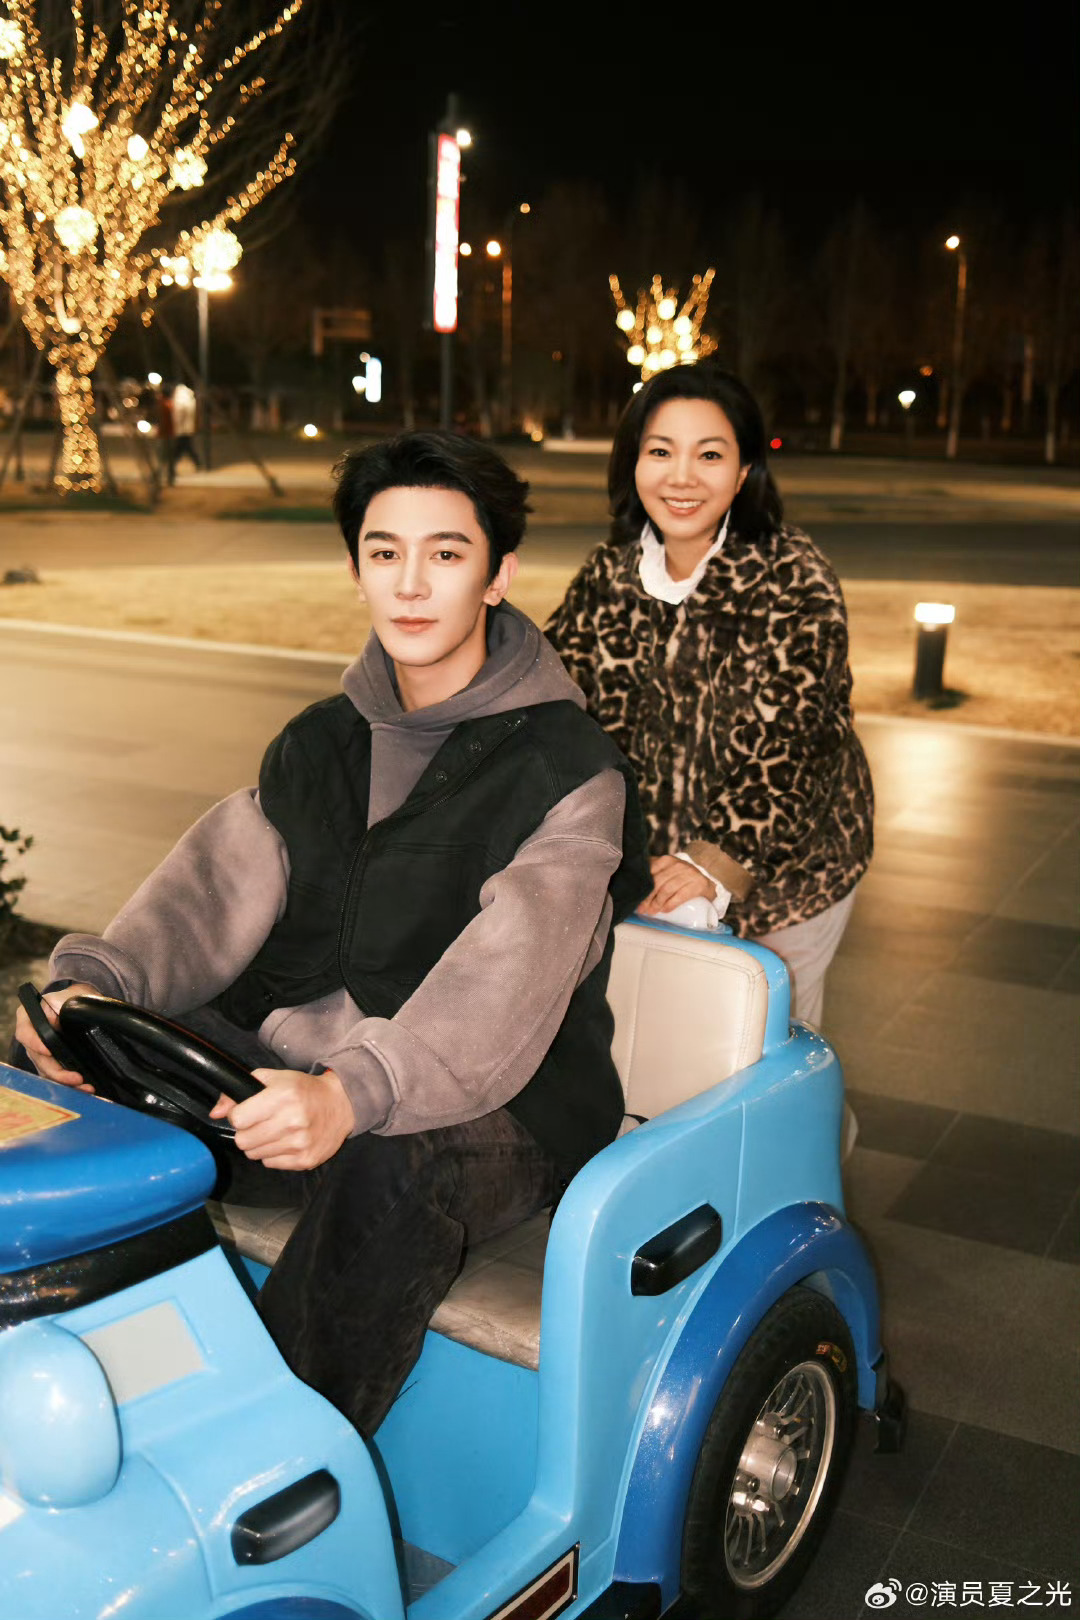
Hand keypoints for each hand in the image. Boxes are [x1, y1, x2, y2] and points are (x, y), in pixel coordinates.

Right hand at [14, 983, 101, 1089]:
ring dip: (66, 1082)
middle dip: (57, 1072)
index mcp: (27, 1020)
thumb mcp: (64, 998)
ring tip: (85, 1087)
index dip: (35, 1043)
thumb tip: (59, 1020)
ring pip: (48, 1072)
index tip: (49, 1050)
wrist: (77, 1005)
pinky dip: (70, 1084)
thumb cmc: (69, 1000)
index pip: (25, 1033)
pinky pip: (57, 1077)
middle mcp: (31, 1040)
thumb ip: (61, 1006)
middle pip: (39, 1059)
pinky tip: (85, 1088)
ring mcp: (39, 1054)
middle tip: (76, 1077)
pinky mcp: (51, 1064)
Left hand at [209, 1068, 352, 1170]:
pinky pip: (270, 1164)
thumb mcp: (273, 1079)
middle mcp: (292, 1121)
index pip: (238, 1119)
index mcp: (282, 1096)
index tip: (247, 1111)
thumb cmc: (303, 1089)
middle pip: (243, 1140)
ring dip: (259, 1144)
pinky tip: (286, 1141)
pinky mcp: (305, 1160)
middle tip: (261, 1122)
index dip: (238, 1115)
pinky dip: (273, 1154)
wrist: (341, 1104)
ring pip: (254, 1154)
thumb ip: (239, 1092)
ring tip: (275, 1131)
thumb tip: (215, 1113)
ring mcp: (300, 1143)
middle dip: (247, 1131)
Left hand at [637, 855, 715, 917]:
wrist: (705, 882)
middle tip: (642, 909)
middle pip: (657, 882)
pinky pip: (681, 895)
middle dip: (647, 898)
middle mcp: (678, 864)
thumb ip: (653, 873)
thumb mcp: (668, 871)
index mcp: (667, 860)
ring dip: (657, 903)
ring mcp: (689, 874)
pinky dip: (671, 904)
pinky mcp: (698, 884)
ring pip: (668, 889)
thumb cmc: (681, 878)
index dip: (641, 887)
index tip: (635, 898)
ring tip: (652, 911)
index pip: (650, 872)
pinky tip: (664, 910)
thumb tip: (633, 886)